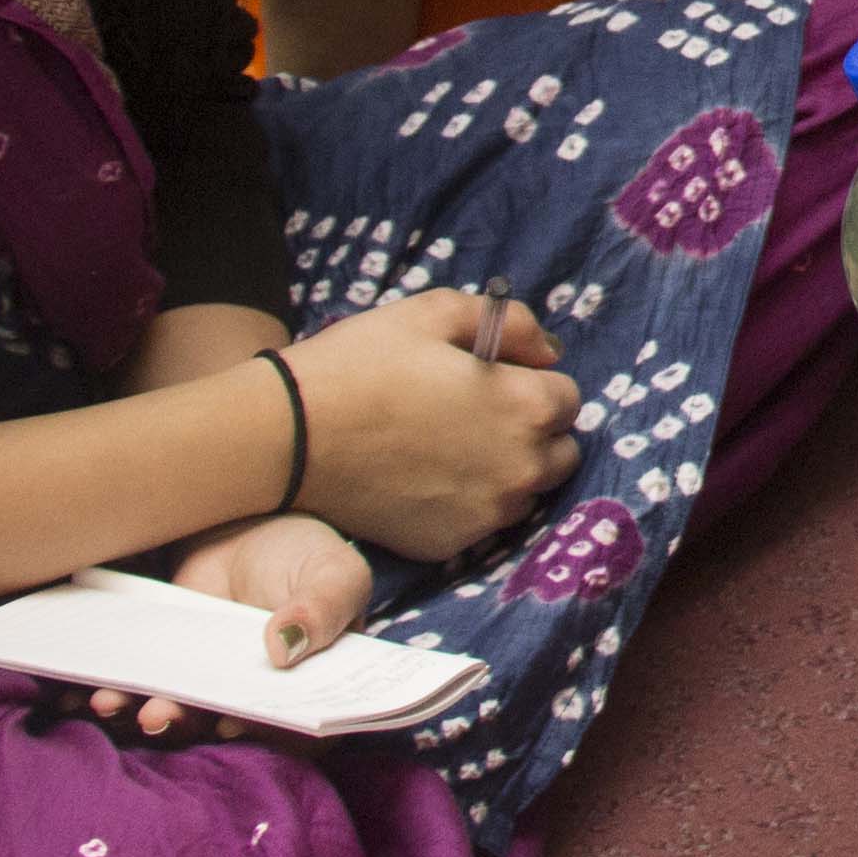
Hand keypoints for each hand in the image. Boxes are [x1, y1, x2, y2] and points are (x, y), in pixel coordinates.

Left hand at [79, 512, 370, 742]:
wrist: (250, 522)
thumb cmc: (305, 554)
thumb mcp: (334, 573)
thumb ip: (323, 609)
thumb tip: (283, 648)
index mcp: (307, 691)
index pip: (290, 728)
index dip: (262, 732)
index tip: (232, 721)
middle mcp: (253, 699)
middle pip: (221, 725)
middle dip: (185, 724)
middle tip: (157, 714)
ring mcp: (206, 684)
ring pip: (176, 711)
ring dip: (141, 712)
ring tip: (112, 702)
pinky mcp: (168, 665)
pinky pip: (142, 685)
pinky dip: (113, 694)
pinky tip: (86, 694)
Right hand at [281, 293, 578, 560]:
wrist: (290, 436)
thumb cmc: (363, 363)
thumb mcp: (438, 311)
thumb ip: (511, 323)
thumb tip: (548, 352)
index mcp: (527, 407)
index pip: (567, 398)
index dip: (531, 384)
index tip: (491, 381)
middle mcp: (521, 469)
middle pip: (558, 452)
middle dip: (531, 432)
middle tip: (475, 416)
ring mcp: (486, 514)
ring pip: (524, 492)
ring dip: (505, 471)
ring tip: (448, 448)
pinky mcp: (449, 544)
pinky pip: (481, 522)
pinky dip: (466, 503)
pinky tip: (424, 480)